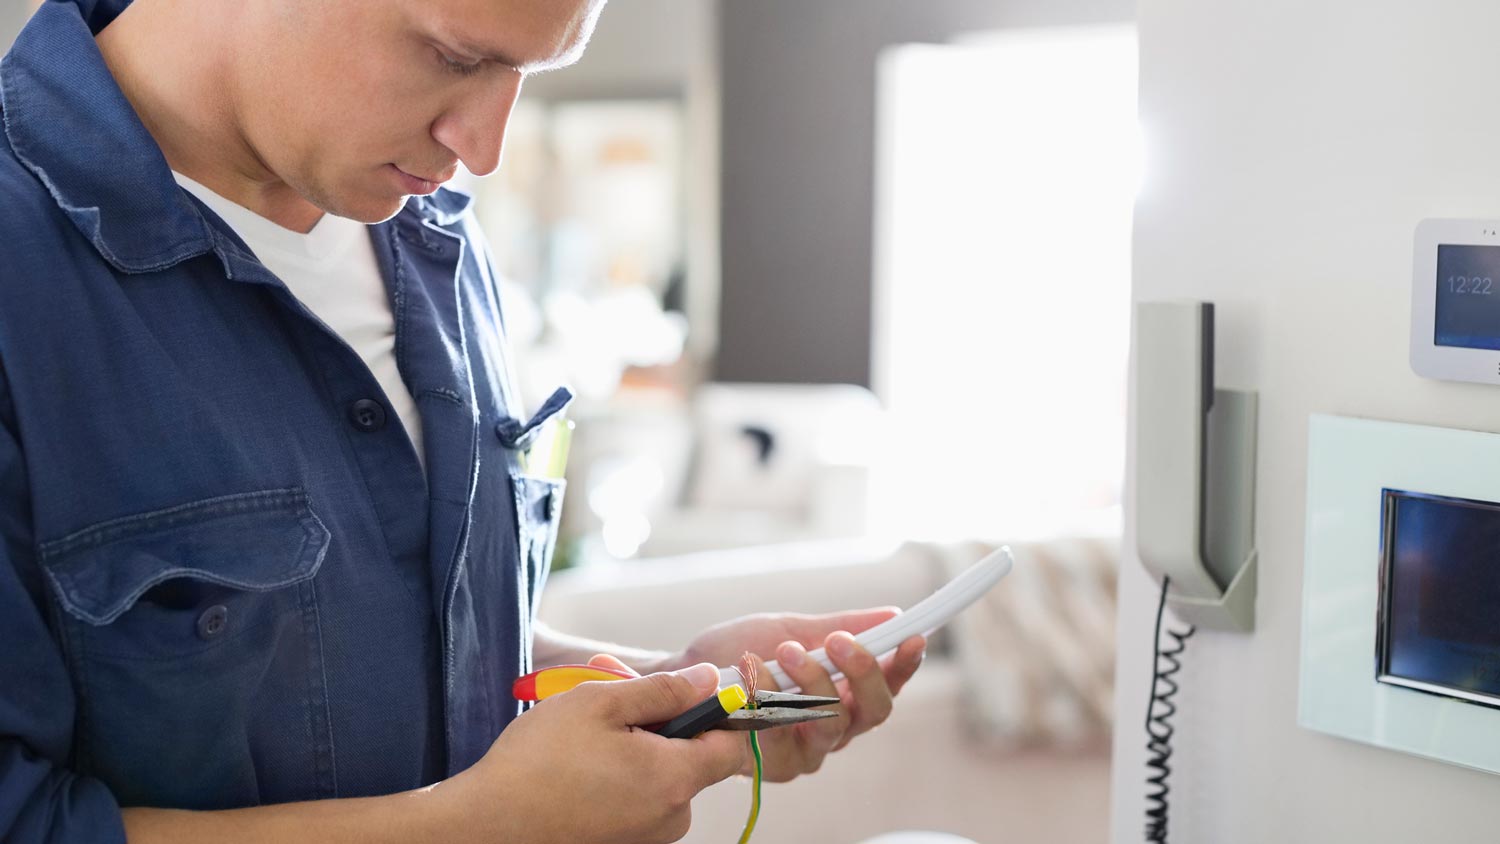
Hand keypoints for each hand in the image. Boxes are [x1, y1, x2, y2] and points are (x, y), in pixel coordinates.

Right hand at [441, 663, 746, 843]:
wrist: (485, 825)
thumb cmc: (538, 762)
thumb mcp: (601, 702)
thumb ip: (663, 690)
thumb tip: (708, 681)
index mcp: (674, 779)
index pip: (731, 745)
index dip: (716, 712)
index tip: (688, 691)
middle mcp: (670, 817)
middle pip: (690, 757)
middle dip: (657, 719)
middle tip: (612, 688)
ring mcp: (646, 837)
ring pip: (659, 776)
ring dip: (632, 743)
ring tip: (584, 722)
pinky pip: (636, 799)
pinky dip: (618, 773)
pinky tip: (579, 757)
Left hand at [651, 609, 926, 782]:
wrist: (681, 676)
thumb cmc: (735, 654)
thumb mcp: (790, 629)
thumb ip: (839, 627)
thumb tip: (893, 615)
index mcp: (844, 696)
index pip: (888, 686)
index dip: (905, 665)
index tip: (912, 636)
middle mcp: (832, 730)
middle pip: (874, 711)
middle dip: (861, 671)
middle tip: (836, 640)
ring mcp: (803, 752)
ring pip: (832, 723)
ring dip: (809, 680)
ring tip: (783, 650)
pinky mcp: (772, 766)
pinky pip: (785, 732)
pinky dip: (768, 694)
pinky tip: (750, 671)